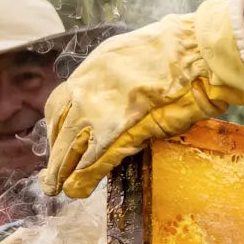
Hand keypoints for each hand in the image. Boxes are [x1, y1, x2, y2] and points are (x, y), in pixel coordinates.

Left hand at [39, 0, 243, 198]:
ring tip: (57, 188)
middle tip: (50, 174)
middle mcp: (86, 92)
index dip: (57, 126)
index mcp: (92, 72)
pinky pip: (91, 162)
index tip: (58, 139)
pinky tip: (76, 190)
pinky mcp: (116, 136)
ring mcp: (98, 115)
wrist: (193, 55)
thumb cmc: (176, 52)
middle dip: (54, 154)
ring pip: (68, 149)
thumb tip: (120, 91)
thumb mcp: (134, 57)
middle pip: (59, 130)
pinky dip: (82, 179)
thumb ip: (118, 77)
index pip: (60, 104)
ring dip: (61, 171)